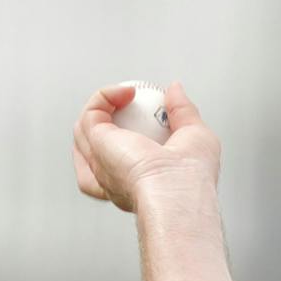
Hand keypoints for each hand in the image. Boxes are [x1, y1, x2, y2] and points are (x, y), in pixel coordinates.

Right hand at [71, 80, 220, 214]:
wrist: (179, 191)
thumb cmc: (191, 180)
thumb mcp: (196, 137)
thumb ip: (183, 112)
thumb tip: (174, 90)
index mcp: (136, 183)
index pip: (119, 161)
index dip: (125, 134)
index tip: (145, 115)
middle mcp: (113, 178)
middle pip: (93, 147)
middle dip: (103, 120)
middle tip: (129, 101)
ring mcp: (100, 163)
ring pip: (83, 130)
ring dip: (102, 105)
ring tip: (129, 94)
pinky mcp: (96, 146)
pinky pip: (91, 114)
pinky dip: (104, 97)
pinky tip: (126, 93)